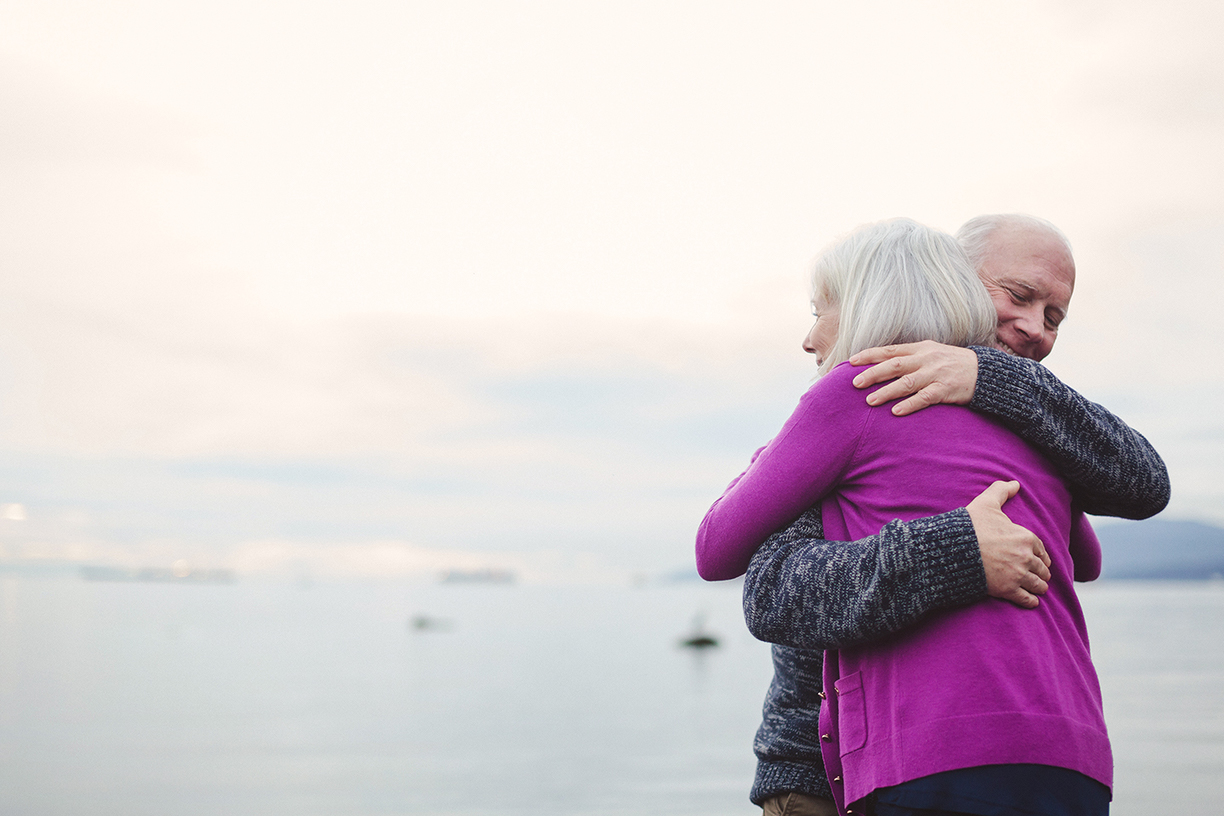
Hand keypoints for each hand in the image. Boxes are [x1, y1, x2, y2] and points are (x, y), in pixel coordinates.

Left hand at [848, 341, 977, 415]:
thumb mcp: (932, 353)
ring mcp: (936, 374)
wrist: (987, 372)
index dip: (870, 355)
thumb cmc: (953, 364)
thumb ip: (909, 357)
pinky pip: (924, 398)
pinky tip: (896, 412)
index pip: (890, 350)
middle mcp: (926, 359)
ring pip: (906, 382)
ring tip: (869, 401)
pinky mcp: (946, 389)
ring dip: (887, 392)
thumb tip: (882, 364)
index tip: (851, 362)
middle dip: (873, 374)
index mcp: (920, 348)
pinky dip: (909, 404)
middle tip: (854, 383)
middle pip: (894, 365)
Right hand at [966, 480, 1051, 608]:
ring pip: (1038, 585)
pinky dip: (1031, 601)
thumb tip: (1015, 483)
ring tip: (1038, 589)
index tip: (1041, 561)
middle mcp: (1026, 557)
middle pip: (1042, 569)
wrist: (954, 549)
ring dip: (1039, 587)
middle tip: (1040, 577)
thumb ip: (1001, 491)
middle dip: (1042, 573)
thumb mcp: (986, 503)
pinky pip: (1027, 600)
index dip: (1042, 556)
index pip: (1042, 550)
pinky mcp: (1008, 590)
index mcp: (1026, 537)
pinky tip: (1031, 602)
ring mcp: (1018, 575)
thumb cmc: (970, 526)